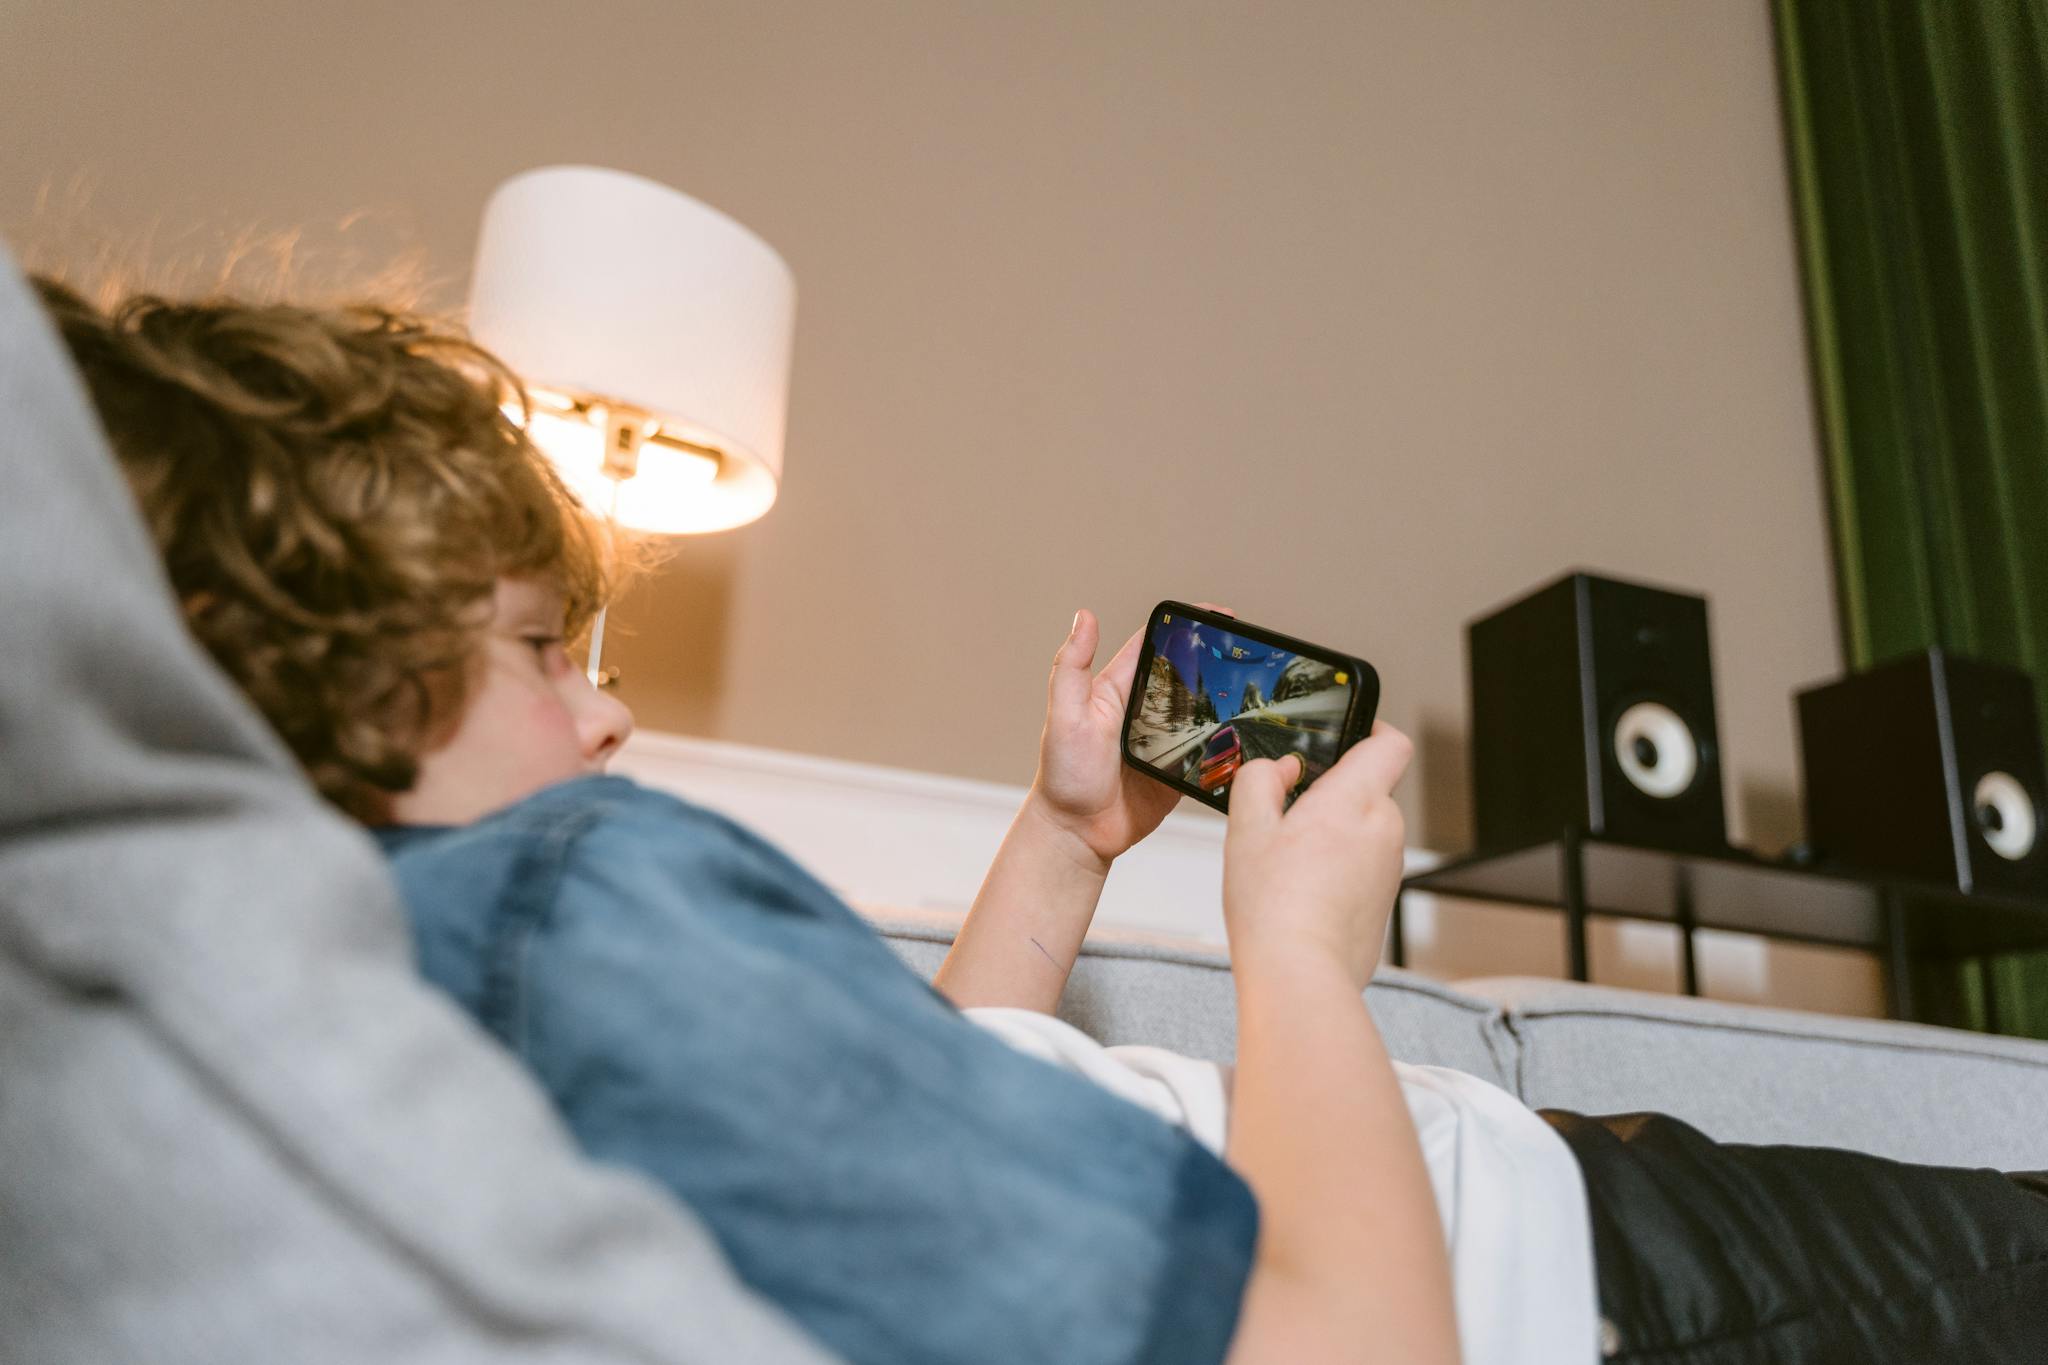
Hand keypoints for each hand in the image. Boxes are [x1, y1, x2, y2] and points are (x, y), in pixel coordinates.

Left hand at [1027, 605, 1234, 866]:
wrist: (1077, 833)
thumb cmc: (1064, 774)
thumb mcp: (1065, 715)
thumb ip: (1071, 667)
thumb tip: (1084, 616)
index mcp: (1119, 688)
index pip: (1157, 644)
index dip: (1187, 625)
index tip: (1220, 615)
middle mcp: (1145, 710)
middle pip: (1188, 675)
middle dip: (1217, 659)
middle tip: (1250, 650)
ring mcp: (1165, 740)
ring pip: (1203, 711)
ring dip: (1227, 701)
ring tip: (1258, 690)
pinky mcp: (1179, 770)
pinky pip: (1209, 751)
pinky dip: (1228, 743)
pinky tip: (1249, 735)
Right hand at [1221, 721, 1413, 990]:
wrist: (1301, 976)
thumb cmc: (1274, 906)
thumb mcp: (1246, 828)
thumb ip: (1260, 780)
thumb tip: (1281, 770)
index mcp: (1355, 800)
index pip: (1390, 743)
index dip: (1372, 728)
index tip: (1346, 732)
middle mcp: (1384, 830)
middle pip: (1369, 788)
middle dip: (1332, 793)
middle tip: (1286, 814)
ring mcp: (1389, 869)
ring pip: (1364, 829)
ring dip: (1334, 834)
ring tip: (1288, 862)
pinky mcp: (1383, 902)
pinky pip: (1364, 866)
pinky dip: (1339, 869)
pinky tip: (1302, 892)